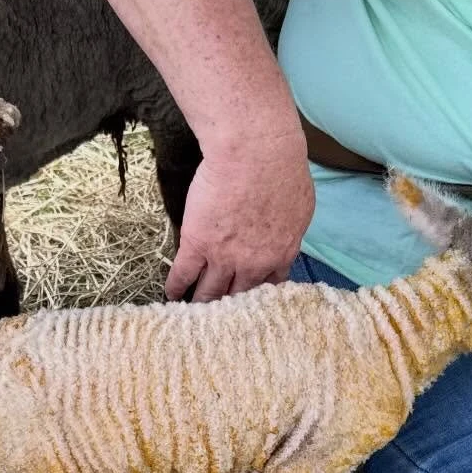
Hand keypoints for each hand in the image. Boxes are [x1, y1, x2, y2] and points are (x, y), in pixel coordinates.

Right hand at [165, 130, 314, 301]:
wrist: (255, 154)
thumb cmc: (283, 168)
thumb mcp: (300, 204)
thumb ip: (291, 226)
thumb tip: (285, 230)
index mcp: (281, 253)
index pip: (271, 285)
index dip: (258, 294)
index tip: (251, 300)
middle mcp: (254, 264)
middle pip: (240, 295)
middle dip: (230, 307)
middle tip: (221, 318)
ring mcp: (224, 257)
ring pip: (211, 291)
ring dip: (201, 303)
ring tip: (193, 313)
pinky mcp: (197, 244)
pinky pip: (184, 274)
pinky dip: (176, 287)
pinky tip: (170, 295)